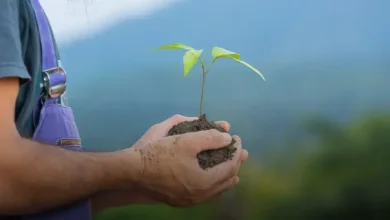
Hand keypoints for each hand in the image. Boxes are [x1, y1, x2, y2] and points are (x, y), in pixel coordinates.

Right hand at [130, 116, 245, 206]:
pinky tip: (212, 179)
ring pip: (217, 190)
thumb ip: (211, 138)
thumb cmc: (160, 154)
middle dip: (235, 163)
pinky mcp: (181, 201)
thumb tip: (228, 138)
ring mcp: (191, 200)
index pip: (230, 165)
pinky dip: (214, 184)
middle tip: (240, 151)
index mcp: (205, 181)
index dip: (236, 150)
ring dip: (226, 176)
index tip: (236, 138)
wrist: (133, 172)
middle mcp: (201, 195)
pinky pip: (206, 194)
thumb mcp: (186, 141)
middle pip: (227, 180)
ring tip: (233, 169)